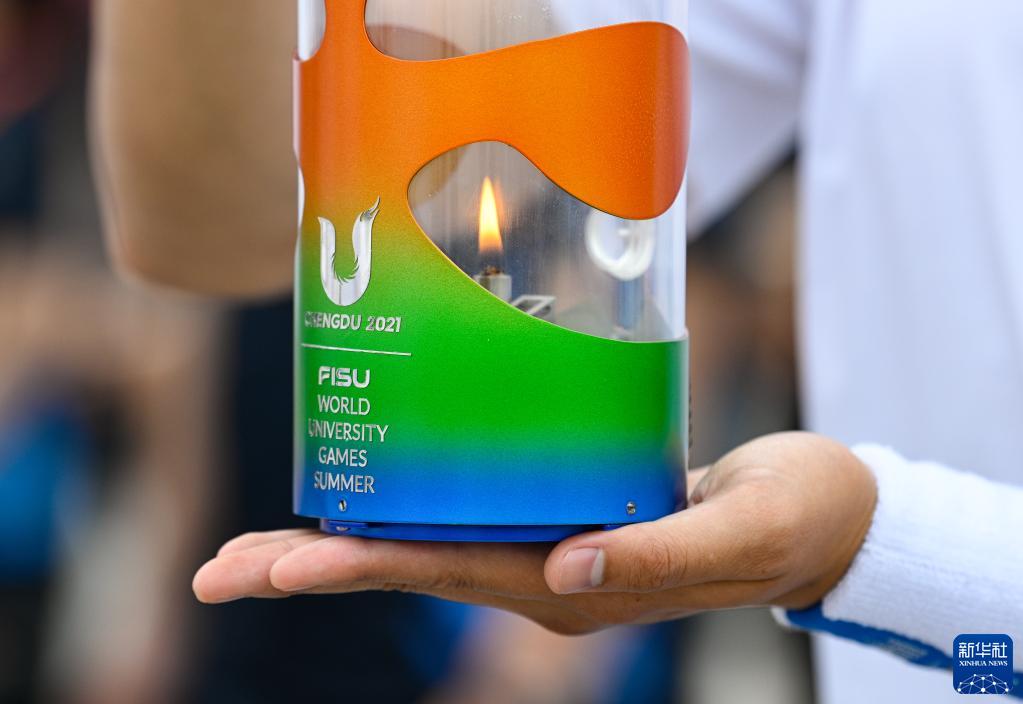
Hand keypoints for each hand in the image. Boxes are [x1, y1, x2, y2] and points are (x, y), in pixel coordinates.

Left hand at [193, 432, 876, 633]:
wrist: (817, 517)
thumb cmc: (791, 521)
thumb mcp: (738, 536)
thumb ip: (656, 554)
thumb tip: (563, 568)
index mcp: (577, 586)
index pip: (446, 575)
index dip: (358, 566)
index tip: (273, 569)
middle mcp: (545, 573)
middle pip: (412, 568)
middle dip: (313, 568)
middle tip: (218, 572)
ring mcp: (548, 546)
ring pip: (427, 543)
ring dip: (342, 541)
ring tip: (255, 548)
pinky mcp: (559, 512)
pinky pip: (465, 513)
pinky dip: (406, 504)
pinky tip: (370, 486)